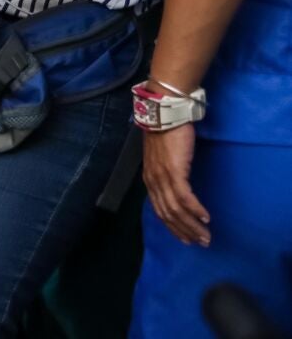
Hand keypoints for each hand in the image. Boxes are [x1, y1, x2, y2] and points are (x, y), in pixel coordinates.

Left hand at [143, 123, 210, 245]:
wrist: (164, 113)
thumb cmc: (166, 132)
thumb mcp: (163, 156)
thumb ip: (167, 172)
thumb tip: (178, 183)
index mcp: (150, 179)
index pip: (160, 210)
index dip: (172, 226)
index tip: (185, 238)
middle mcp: (153, 181)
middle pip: (167, 214)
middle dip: (184, 231)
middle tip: (200, 242)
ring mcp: (163, 177)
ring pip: (176, 210)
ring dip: (192, 225)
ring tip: (206, 235)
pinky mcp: (174, 171)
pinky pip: (185, 197)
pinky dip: (195, 210)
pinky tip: (205, 218)